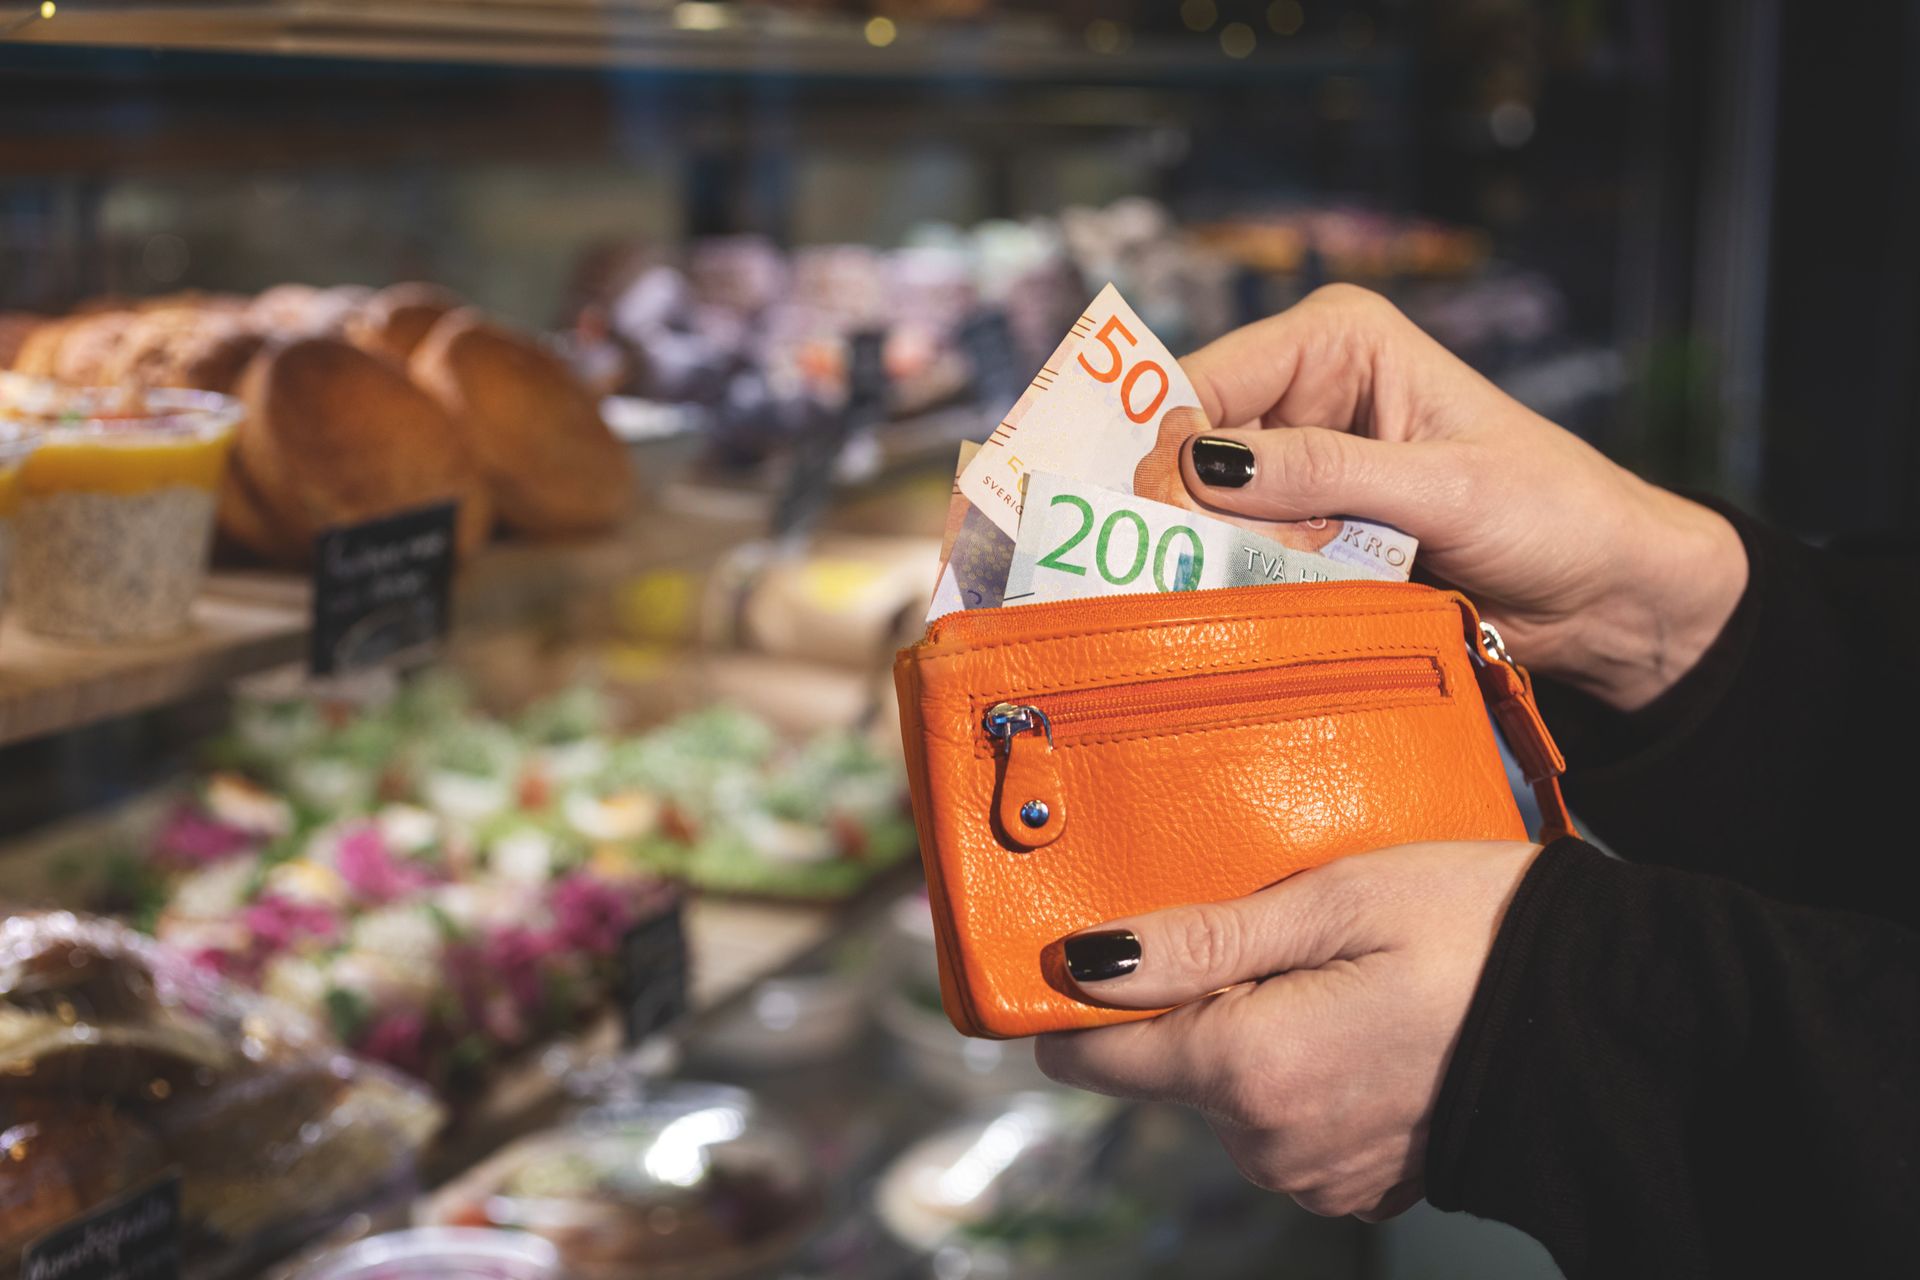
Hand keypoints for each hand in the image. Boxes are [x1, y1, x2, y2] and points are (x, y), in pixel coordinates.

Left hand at [1034, 839, 1539, 1220]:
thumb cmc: (1479, 930)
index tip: (1095, 944)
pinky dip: (1301, 1068)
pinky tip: (1358, 1014)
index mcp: (1249, 1071)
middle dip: (1187, 1001)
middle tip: (1262, 925)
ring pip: (1225, 1094)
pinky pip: (1286, 1120)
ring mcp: (1315, 1174)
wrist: (1618, 1012)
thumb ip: (1199, 943)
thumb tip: (1082, 965)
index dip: (1079, 998)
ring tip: (1328, 965)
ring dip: (1249, 1031)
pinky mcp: (1358, 1183)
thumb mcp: (1333, 901)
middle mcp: (1269, 1144)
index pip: (1092, 1057)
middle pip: (1164, 1068)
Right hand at [1164, 285, 1746, 710]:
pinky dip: (1249, 580)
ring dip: (1225, 552)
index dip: (1174, 444)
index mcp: (1337, 340)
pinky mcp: (1305, 527)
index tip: (1171, 516)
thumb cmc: (1553, 512)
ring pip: (1207, 507)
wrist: (1604, 593)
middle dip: (1199, 508)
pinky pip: (1240, 551)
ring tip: (1284, 580)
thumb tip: (1202, 464)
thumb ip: (1324, 474)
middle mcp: (1305, 391)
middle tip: (1229, 560)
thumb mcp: (1443, 487)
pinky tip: (1281, 597)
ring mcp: (1301, 465)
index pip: (1207, 378)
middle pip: (1193, 445)